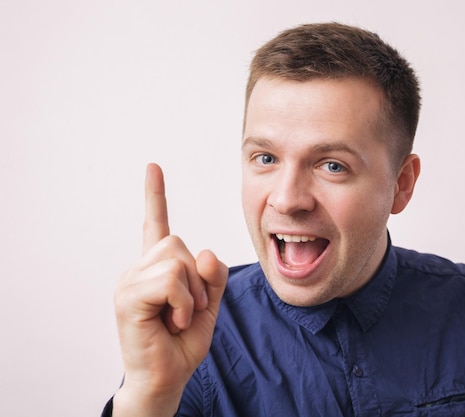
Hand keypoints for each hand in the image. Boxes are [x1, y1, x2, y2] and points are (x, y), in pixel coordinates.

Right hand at [112, 163, 227, 416]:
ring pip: (177, 260)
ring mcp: (130, 281)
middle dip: (197, 279)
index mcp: (156, 269)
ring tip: (179, 318)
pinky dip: (183, 303)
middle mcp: (138, 269)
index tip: (153, 167)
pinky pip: (171, 279)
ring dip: (191, 294)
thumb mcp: (209, 305)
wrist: (166, 379)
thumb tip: (204, 251)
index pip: (155, 224)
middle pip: (179, 243)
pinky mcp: (128, 296)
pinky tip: (174, 321)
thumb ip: (212, 277)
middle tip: (188, 310)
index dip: (155, 196)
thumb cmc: (182, 344)